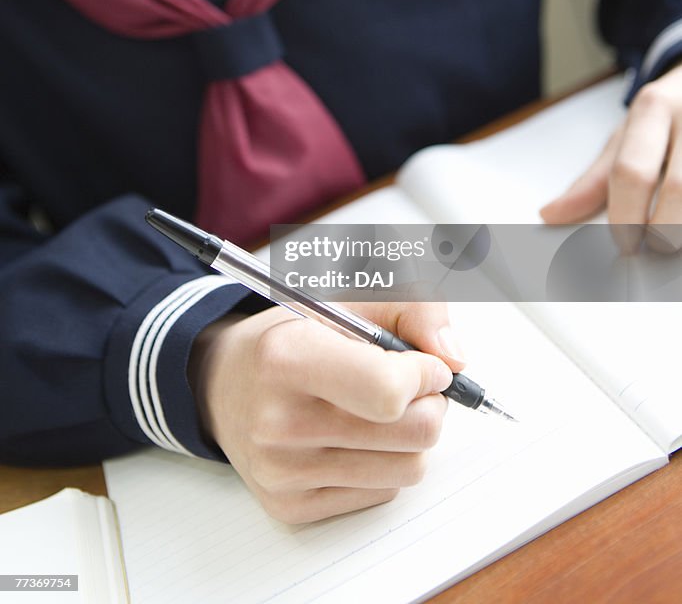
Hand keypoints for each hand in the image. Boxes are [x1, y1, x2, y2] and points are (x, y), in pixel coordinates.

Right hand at [188, 302, 462, 522]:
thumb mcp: (345, 300)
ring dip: (409, 435)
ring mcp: (283, 472)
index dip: (423, 374)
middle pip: (413, 433)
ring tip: (377, 409)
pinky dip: (382, 462)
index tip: (423, 362)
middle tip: (409, 384)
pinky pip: (382, 493)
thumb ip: (412, 310)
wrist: (222, 383)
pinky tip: (353, 435)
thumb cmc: (289, 337)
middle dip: (428, 403)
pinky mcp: (290, 507)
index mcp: (287, 357)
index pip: (388, 391)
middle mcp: (279, 421)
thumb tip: (454, 357)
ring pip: (408, 468)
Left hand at [540, 65, 681, 251]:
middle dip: (664, 230)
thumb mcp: (628, 135)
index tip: (625, 245)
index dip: (626, 218)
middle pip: (679, 191)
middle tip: (656, 247)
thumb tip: (550, 214)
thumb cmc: (668, 114)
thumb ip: (594, 180)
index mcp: (655, 108)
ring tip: (676, 239)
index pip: (632, 172)